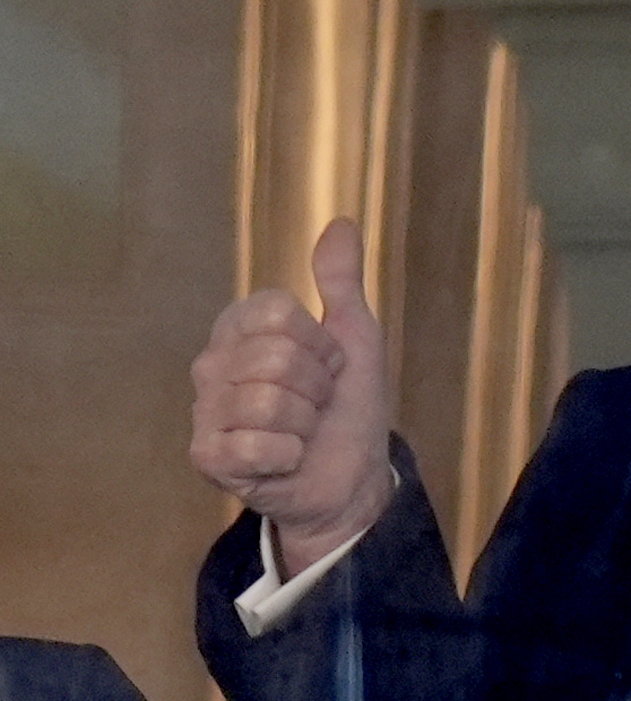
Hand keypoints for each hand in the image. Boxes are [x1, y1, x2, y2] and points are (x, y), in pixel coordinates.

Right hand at [189, 219, 395, 576]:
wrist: (352, 478)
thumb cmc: (347, 407)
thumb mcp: (355, 337)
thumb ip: (341, 282)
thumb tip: (342, 223)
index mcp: (240, 329)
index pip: (278, 313)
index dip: (321, 344)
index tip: (328, 366)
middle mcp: (212, 364)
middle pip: (277, 358)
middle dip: (317, 387)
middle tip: (316, 405)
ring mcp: (205, 411)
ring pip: (270, 402)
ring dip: (305, 423)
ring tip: (302, 431)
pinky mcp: (207, 457)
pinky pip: (257, 444)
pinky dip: (288, 456)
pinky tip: (284, 459)